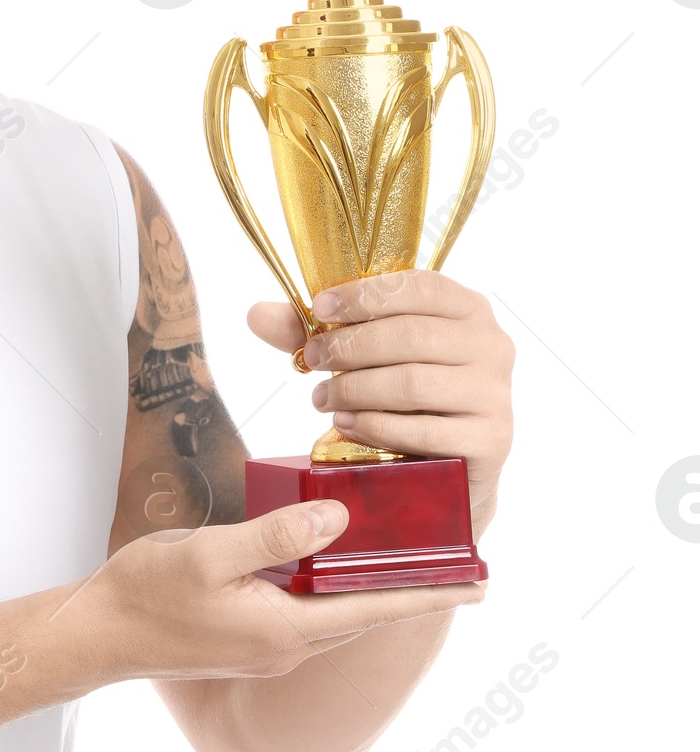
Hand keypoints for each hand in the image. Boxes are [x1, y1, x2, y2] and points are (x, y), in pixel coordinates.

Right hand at [89, 498, 483, 680]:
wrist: (98, 634)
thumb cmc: (147, 593)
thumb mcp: (209, 554)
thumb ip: (274, 536)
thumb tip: (338, 518)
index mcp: (285, 628)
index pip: (375, 607)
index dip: (428, 594)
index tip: (480, 583)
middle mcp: (285, 645)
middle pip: (364, 613)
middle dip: (410, 588)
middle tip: (456, 563)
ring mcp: (265, 646)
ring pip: (336, 613)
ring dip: (371, 588)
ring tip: (403, 559)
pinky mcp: (246, 638)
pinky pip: (307, 611)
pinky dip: (331, 588)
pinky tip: (329, 563)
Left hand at [248, 270, 514, 527]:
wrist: (445, 466)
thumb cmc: (402, 397)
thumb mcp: (360, 356)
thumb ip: (313, 331)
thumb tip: (255, 314)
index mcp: (466, 309)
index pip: (419, 285)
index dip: (365, 293)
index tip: (319, 308)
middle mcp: (491, 345)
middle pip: (410, 335)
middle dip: (349, 347)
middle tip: (313, 361)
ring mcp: (495, 394)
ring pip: (413, 382)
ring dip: (355, 389)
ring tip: (322, 399)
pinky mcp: (492, 440)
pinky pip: (425, 430)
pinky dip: (376, 425)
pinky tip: (346, 425)